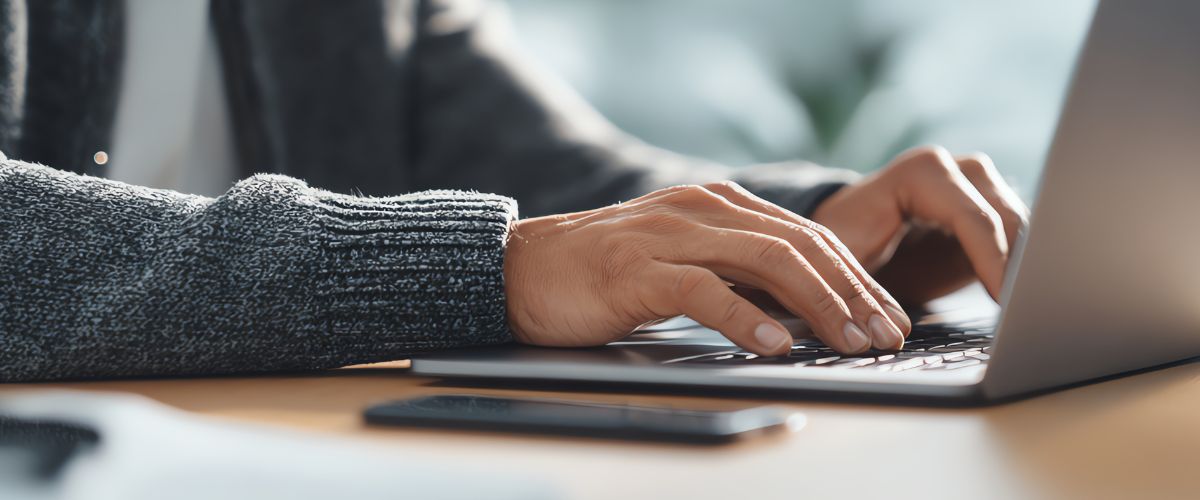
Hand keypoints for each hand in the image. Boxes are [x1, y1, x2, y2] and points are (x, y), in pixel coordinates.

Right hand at [503, 182, 911, 355]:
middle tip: (884, 335)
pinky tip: (775, 343)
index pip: (806, 236)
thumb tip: (802, 310)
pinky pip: (703, 289)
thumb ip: (735, 271)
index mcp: (719, 203)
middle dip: (852, 293)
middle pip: (798, 246)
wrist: (524, 269)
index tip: (887, 316)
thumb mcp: (683, 262)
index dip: (855, 276)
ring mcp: (669, 234)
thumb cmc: (605, 274)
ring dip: (817, 304)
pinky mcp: (637, 268)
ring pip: (765, 261)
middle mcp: (701, 209)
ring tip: (848, 340)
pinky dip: (745, 317)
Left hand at [812, 146, 1029, 303]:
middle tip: (1024, 311)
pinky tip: (1018, 298)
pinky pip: (1020, 237)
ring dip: (1026, 266)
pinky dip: (1021, 267)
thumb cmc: (844, 246)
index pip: (971, 217)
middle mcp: (955, 169)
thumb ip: (874, 281)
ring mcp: (979, 185)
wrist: (852, 235)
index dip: (992, 261)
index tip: (1003, 301)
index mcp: (919, 173)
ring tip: (1025, 309)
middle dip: (1018, 264)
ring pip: (1021, 226)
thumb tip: (888, 326)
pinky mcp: (992, 208)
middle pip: (1006, 218)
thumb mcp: (847, 262)